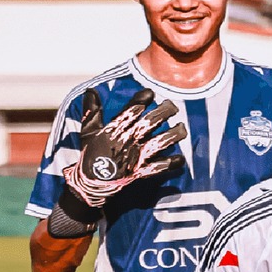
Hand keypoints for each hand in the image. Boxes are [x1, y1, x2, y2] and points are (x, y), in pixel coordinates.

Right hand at [65, 87, 187, 207]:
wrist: (92, 182)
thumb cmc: (91, 154)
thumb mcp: (88, 131)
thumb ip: (92, 111)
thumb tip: (90, 90)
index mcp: (115, 129)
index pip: (130, 111)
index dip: (141, 101)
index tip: (151, 93)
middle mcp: (128, 140)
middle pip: (149, 123)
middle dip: (163, 113)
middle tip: (173, 106)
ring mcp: (137, 156)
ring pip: (158, 142)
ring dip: (173, 135)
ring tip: (182, 128)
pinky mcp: (142, 170)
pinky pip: (160, 166)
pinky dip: (171, 163)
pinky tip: (181, 158)